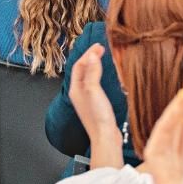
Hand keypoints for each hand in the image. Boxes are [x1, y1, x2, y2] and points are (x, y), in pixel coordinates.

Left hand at [68, 45, 123, 164]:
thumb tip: (91, 56)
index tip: (99, 46)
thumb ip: (92, 73)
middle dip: (90, 58)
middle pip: (82, 70)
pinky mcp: (95, 104)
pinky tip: (107, 76)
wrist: (106, 137)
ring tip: (103, 57)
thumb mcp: (94, 90)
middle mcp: (79, 93)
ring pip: (88, 76)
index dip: (88, 54)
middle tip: (101, 48)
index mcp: (75, 89)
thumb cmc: (98, 116)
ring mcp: (87, 99)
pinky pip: (95, 84)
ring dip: (95, 65)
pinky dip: (99, 75)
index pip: (79, 65)